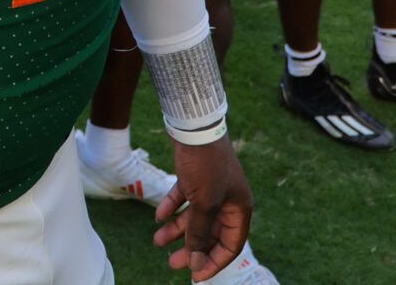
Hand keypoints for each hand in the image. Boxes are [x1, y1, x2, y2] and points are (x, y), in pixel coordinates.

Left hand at [153, 136, 253, 282]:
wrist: (194, 126)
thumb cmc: (205, 165)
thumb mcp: (204, 203)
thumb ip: (200, 233)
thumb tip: (196, 262)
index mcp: (239, 208)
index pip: (231, 244)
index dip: (214, 262)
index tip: (195, 275)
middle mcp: (227, 200)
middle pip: (210, 232)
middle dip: (191, 248)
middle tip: (172, 263)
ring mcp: (210, 188)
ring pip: (194, 217)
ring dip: (177, 230)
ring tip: (157, 241)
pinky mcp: (194, 177)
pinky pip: (184, 199)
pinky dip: (172, 208)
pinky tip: (158, 217)